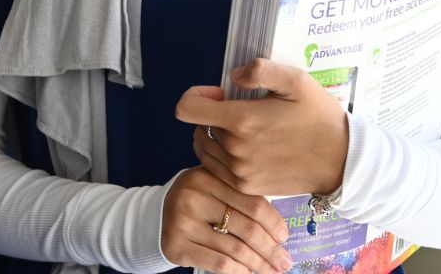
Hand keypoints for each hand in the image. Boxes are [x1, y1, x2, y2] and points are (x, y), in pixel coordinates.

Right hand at [161, 166, 291, 273]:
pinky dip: (239, 271)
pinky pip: (219, 263)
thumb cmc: (196, 203)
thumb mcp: (212, 188)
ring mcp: (182, 221)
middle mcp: (193, 196)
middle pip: (246, 227)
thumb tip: (279, 229)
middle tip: (285, 261)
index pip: (251, 200)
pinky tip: (249, 273)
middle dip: (271, 249)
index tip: (285, 236)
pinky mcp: (177, 246)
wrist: (154, 217)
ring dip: (260, 264)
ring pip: (235, 248)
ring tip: (274, 271)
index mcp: (207, 176)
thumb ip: (238, 196)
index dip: (273, 221)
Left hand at [176, 58, 348, 196]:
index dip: (197, 95)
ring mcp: (240, 173)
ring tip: (245, 130)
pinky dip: (222, 155)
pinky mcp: (247, 188)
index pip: (186, 109)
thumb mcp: (295, 80)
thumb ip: (260, 70)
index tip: (220, 94)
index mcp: (242, 121)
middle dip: (212, 114)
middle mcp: (235, 150)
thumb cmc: (318, 116)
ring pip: (205, 147)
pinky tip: (246, 147)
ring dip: (215, 135)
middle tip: (241, 110)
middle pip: (198, 126)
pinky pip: (216, 168)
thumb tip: (233, 76)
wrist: (342, 161)